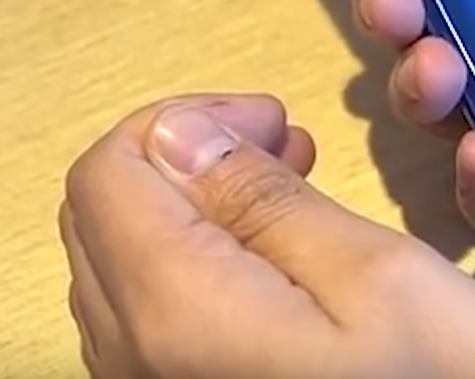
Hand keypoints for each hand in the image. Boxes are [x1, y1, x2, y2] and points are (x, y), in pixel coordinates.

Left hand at [59, 94, 474, 378]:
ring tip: (288, 186)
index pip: (107, 173)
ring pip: (120, 259)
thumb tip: (176, 132)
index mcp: (176, 314)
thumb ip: (262, 200)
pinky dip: (197, 255)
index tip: (276, 119)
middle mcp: (135, 361)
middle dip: (186, 154)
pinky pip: (148, 311)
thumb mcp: (372, 273)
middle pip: (101, 213)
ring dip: (193, 200)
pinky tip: (273, 255)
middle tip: (286, 143)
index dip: (183, 120)